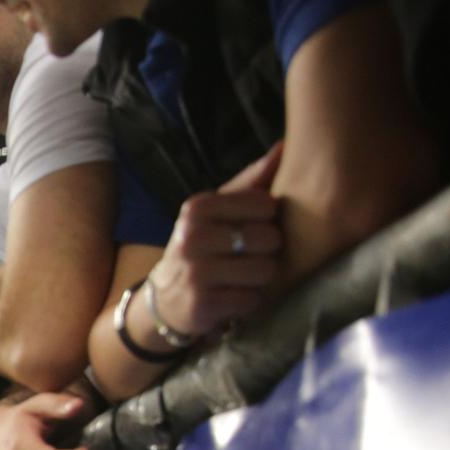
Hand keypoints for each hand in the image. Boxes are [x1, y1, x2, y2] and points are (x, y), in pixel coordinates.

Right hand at [149, 143, 283, 338]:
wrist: (165, 300)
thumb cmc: (202, 247)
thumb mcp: (217, 211)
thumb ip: (252, 181)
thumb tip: (284, 145)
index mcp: (198, 208)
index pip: (265, 205)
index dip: (268, 219)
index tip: (252, 227)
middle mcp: (193, 238)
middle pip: (268, 238)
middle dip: (267, 251)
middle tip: (249, 256)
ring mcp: (196, 273)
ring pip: (264, 270)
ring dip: (261, 277)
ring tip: (243, 277)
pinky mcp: (202, 304)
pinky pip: (252, 299)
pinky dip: (250, 301)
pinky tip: (234, 296)